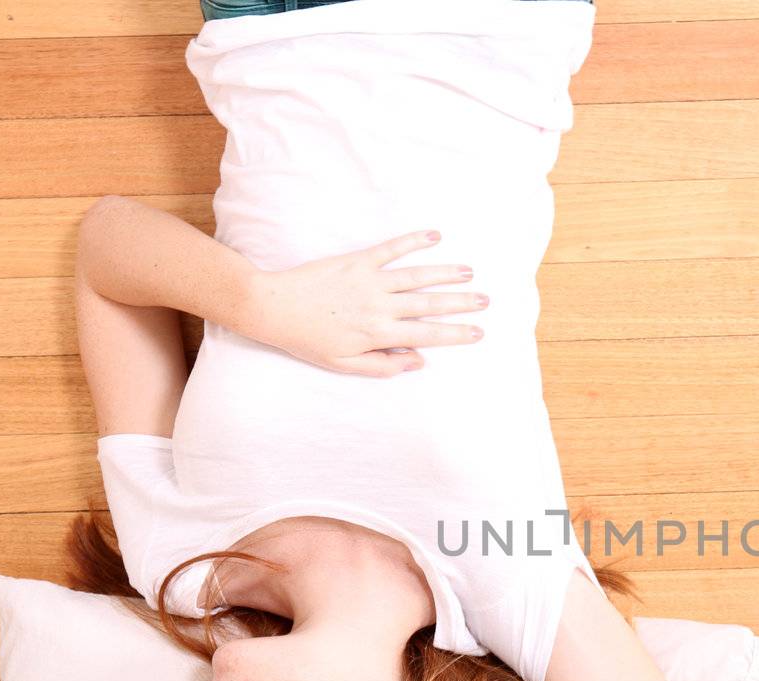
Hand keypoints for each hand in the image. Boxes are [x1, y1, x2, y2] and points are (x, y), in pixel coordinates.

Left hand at [240, 229, 487, 376]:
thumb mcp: (344, 364)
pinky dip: (413, 241)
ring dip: (446, 273)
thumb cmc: (307, 339)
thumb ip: (383, 366)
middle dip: (460, 303)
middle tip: (486, 300)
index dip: (455, 334)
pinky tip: (434, 236)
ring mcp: (370, 281)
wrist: (272, 307)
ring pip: (417, 276)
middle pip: (429, 304)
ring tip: (469, 272)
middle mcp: (380, 306)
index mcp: (378, 334)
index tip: (478, 332)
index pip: (427, 335)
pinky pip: (391, 249)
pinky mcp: (358, 261)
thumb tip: (417, 361)